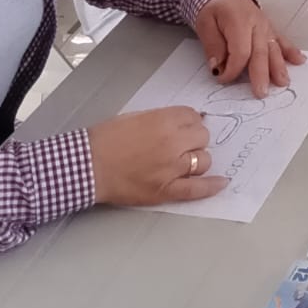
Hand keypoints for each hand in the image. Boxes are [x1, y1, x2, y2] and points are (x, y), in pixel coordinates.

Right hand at [87, 106, 226, 205]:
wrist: (86, 166)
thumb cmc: (105, 139)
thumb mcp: (135, 116)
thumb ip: (162, 118)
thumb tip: (184, 120)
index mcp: (164, 121)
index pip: (194, 117)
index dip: (189, 122)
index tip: (184, 127)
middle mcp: (173, 143)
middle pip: (202, 137)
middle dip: (194, 139)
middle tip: (180, 143)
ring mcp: (171, 168)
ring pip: (204, 160)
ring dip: (197, 159)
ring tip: (182, 161)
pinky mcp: (166, 190)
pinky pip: (196, 189)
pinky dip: (211, 187)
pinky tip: (222, 183)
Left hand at [194, 0, 304, 96]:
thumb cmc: (214, 8)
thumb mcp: (205, 24)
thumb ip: (213, 46)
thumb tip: (218, 66)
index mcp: (239, 22)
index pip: (240, 52)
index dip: (232, 69)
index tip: (222, 78)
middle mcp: (256, 24)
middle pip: (260, 52)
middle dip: (261, 74)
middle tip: (261, 92)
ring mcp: (265, 26)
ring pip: (274, 49)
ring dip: (279, 66)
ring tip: (283, 82)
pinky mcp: (269, 29)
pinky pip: (282, 41)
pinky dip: (291, 51)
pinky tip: (299, 60)